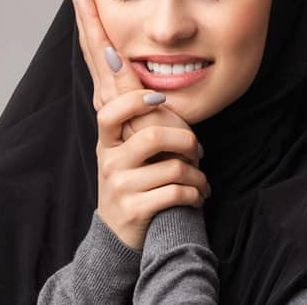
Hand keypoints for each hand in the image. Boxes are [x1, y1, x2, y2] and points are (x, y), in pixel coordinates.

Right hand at [93, 89, 209, 250]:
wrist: (115, 236)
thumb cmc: (128, 186)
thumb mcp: (119, 155)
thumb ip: (128, 123)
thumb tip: (131, 70)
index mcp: (106, 145)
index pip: (110, 113)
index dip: (135, 100)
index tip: (159, 98)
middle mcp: (109, 164)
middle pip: (153, 137)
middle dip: (187, 141)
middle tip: (197, 153)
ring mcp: (121, 187)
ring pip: (174, 168)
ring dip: (198, 176)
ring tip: (201, 183)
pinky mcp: (135, 210)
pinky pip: (177, 193)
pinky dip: (196, 195)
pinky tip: (196, 198)